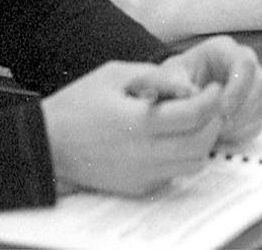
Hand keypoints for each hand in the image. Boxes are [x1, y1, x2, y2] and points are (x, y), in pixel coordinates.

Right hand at [41, 61, 224, 195]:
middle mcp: (145, 153)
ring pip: (194, 163)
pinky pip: (175, 174)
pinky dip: (183, 156)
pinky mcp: (138, 187)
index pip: (195, 115)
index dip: (212, 99)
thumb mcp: (115, 74)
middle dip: (213, 121)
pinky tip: (170, 138)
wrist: (47, 143)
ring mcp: (143, 175)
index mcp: (140, 122)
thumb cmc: (78, 104)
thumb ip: (157, 77)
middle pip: (201, 143)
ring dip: (202, 141)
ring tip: (192, 121)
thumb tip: (189, 86)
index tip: (213, 88)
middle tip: (209, 104)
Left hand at [161, 35, 261, 144]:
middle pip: (259, 84)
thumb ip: (177, 83)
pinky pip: (257, 121)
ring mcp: (250, 86)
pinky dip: (241, 131)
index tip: (222, 109)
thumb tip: (190, 94)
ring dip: (240, 121)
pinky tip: (221, 134)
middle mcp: (242, 65)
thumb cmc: (174, 80)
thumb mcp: (168, 77)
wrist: (174, 94)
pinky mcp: (252, 107)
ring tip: (216, 130)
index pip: (244, 63)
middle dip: (241, 108)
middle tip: (220, 124)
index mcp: (224, 50)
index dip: (237, 88)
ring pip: (260, 104)